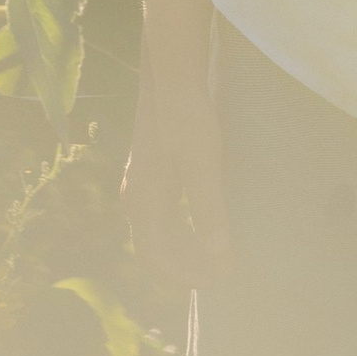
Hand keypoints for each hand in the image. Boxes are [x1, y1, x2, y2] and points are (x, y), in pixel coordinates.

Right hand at [122, 68, 231, 285]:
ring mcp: (140, 184)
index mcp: (144, 201)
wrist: (171, 77)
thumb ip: (208, 210)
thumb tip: (218, 254)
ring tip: (216, 255)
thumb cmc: (188, 117)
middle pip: (154, 249)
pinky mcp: (149, 172)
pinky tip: (203, 226)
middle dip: (185, 267)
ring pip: (157, 233)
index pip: (158, 256)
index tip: (220, 278)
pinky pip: (161, 215)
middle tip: (221, 272)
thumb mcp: (203, 164)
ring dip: (183, 249)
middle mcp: (135, 197)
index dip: (187, 274)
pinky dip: (181, 230)